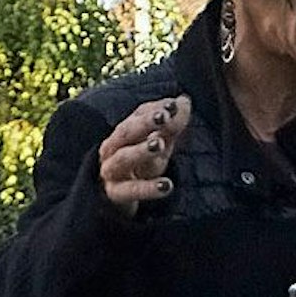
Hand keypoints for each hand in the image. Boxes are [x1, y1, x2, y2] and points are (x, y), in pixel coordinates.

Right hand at [97, 96, 190, 217]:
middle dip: (145, 123)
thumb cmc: (143, 162)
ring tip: (160, 144)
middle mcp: (113, 148)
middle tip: (163, 117)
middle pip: (126, 132)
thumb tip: (183, 100)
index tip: (174, 104)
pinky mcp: (116, 194)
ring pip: (123, 159)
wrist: (121, 196)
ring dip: (141, 150)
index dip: (156, 109)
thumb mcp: (161, 142)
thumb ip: (173, 123)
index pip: (138, 115)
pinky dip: (147, 188)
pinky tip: (167, 185)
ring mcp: (112, 171)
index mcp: (124, 131)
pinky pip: (130, 190)